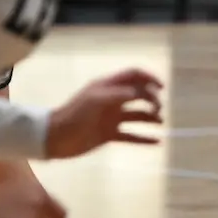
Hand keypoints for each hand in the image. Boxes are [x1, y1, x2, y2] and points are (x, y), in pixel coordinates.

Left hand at [43, 68, 166, 157]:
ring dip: (150, 117)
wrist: (55, 137)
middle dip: (152, 99)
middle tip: (158, 109)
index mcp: (108, 86)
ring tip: (160, 122)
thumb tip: (143, 92)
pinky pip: (131, 135)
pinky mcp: (110, 134)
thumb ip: (120, 94)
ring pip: (137, 115)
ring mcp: (112, 118)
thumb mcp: (97, 100)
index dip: (149, 78)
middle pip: (138, 94)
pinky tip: (157, 142)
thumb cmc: (74, 114)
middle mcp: (113, 100)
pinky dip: (144, 138)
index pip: (133, 75)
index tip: (161, 88)